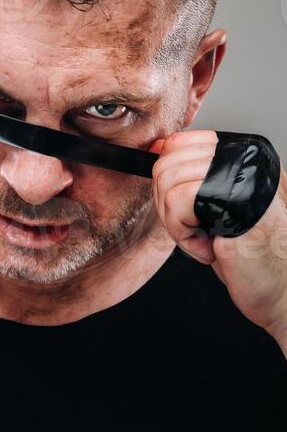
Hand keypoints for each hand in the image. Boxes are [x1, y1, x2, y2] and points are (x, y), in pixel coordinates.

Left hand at [150, 130, 286, 345]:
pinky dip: (183, 235)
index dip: (166, 179)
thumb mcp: (216, 207)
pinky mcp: (234, 196)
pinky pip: (176, 203)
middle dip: (168, 207)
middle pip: (167, 163)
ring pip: (168, 183)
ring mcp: (242, 173)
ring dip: (177, 225)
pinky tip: (210, 248)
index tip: (179, 208)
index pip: (180, 143)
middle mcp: (246, 156)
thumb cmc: (251, 254)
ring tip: (207, 241)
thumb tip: (158, 149)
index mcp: (245, 153)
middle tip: (196, 231)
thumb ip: (191, 177)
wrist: (282, 288)